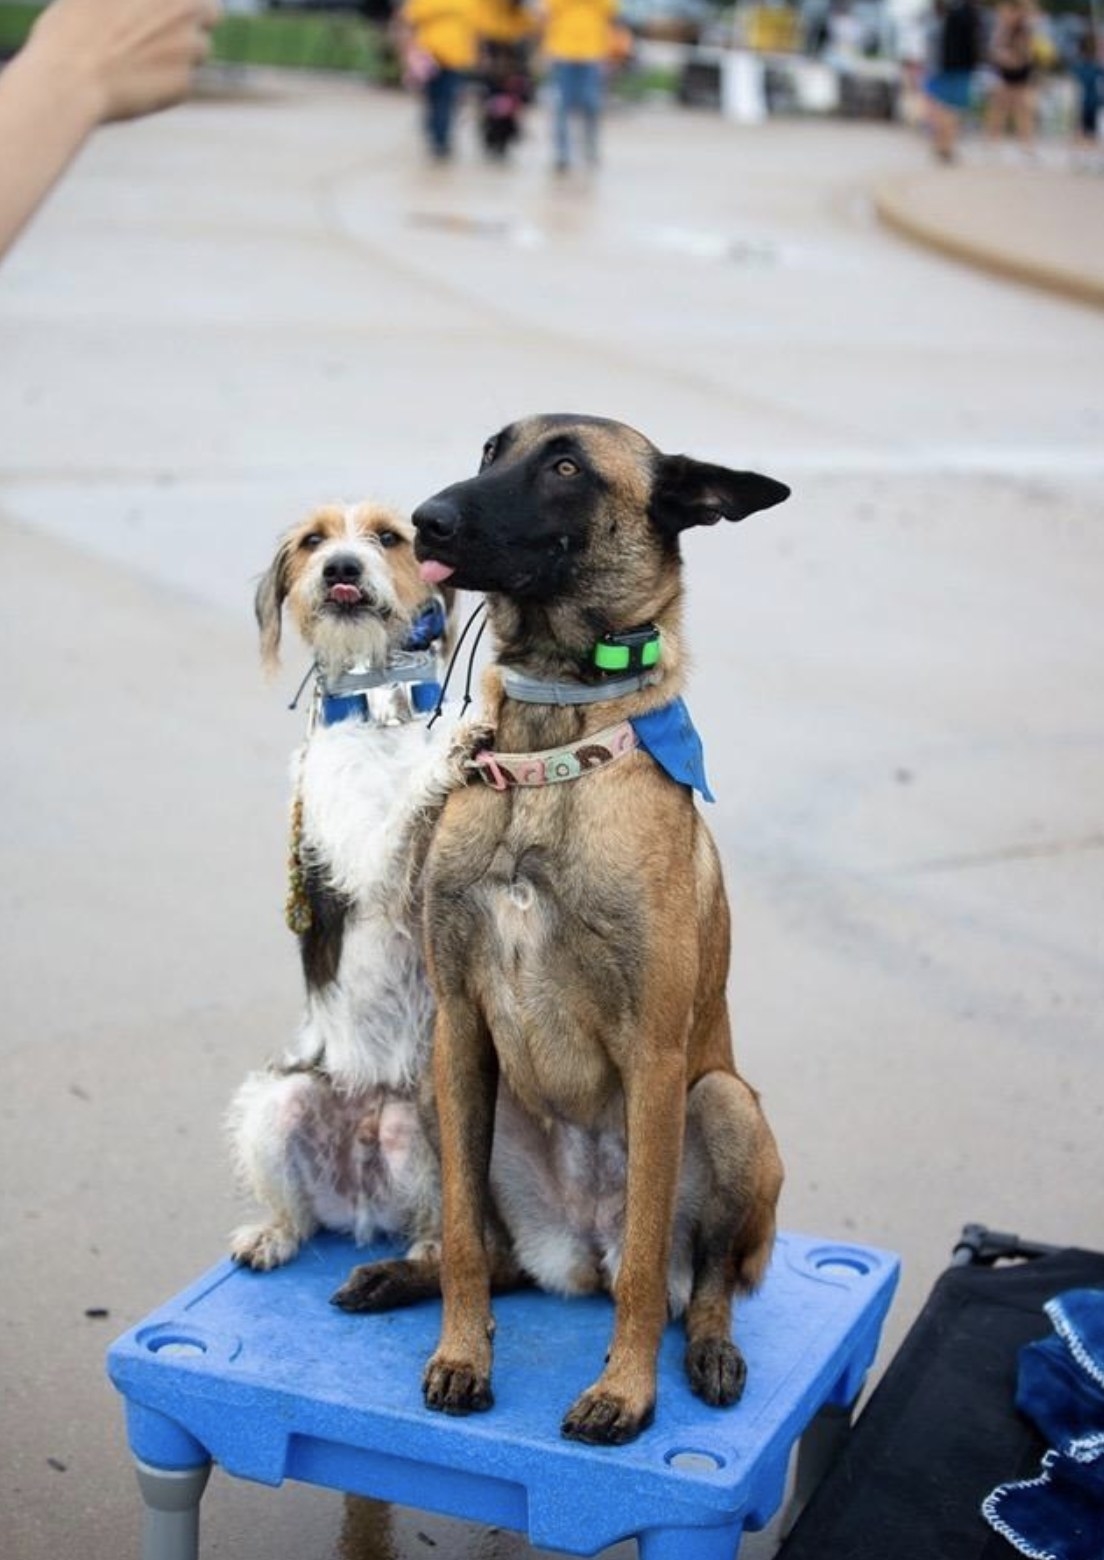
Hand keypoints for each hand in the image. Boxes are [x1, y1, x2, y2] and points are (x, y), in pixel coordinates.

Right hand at [28, 0, 220, 123]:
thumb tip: (137, 8)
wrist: (70, 78)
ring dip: (182, 54)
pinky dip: (168, 83)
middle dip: (198, 21)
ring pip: (201, 48)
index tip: (170, 11)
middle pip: (212, 11)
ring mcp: (189, 45)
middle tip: (174, 34)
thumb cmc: (70, 32)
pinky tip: (137, 83)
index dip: (182, 2)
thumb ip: (133, 2)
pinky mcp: (186, 82)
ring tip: (141, 60)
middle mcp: (183, 7)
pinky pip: (185, 81)